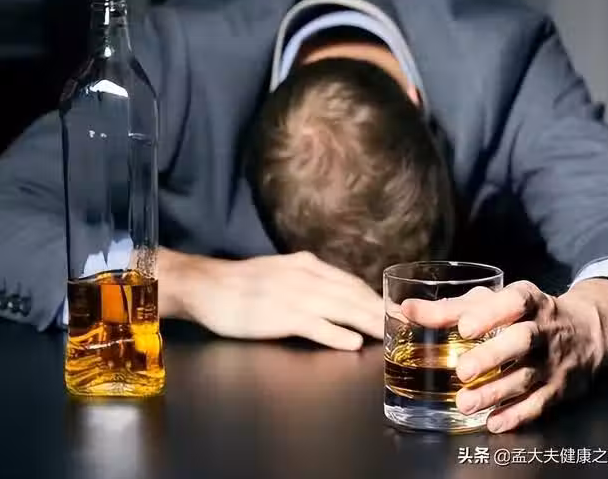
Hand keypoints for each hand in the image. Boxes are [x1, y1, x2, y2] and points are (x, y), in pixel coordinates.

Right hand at [159, 249, 382, 349]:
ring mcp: (293, 296)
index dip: (372, 296)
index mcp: (306, 265)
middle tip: (401, 324)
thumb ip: (308, 281)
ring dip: (366, 322)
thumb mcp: (280, 272)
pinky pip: (313, 325)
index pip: (349, 282)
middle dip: (378, 310)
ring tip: (388, 334)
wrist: (206, 285)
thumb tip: (336, 296)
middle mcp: (305, 277)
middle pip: (350, 294)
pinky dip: (334, 334)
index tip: (391, 309)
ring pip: (339, 308)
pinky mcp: (279, 315)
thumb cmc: (242, 282)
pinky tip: (351, 343)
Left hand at [402, 278, 607, 432]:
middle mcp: (543, 328)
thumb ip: (450, 308)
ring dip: (496, 392)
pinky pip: (539, 403)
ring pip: (526, 376)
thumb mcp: (492, 302)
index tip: (464, 327)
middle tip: (462, 370)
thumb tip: (407, 310)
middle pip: (521, 341)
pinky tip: (493, 422)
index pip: (512, 302)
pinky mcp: (559, 387)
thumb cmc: (522, 313)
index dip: (490, 315)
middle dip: (491, 356)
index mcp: (527, 299)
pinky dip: (517, 415)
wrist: (586, 331)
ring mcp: (553, 359)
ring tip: (465, 403)